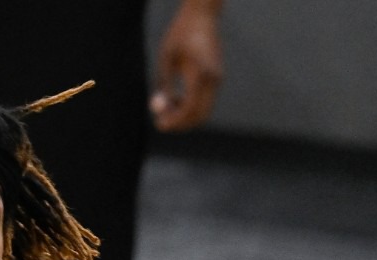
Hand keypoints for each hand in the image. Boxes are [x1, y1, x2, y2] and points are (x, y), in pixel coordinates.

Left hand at [150, 0, 223, 131]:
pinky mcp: (216, 79)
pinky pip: (205, 102)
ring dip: (185, 117)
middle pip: (200, 116)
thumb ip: (163, 85)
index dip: (175, 121)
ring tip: (166, 109)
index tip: (159, 125)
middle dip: (181, 124)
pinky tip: (175, 101)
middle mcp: (214, 80)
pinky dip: (191, 108)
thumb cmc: (180, 35)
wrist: (202, 17)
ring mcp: (218, 80)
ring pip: (204, 111)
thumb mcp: (166, 60)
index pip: (190, 109)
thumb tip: (159, 108)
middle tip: (161, 122)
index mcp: (200, 75)